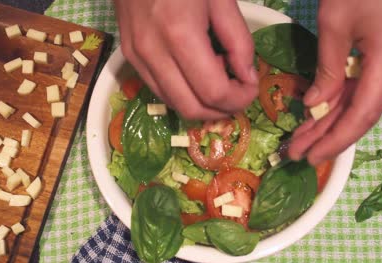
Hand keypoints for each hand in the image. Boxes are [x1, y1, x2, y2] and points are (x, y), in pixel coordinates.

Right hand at [114, 0, 258, 119]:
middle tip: (238, 92)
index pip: (213, 92)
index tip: (251, 86)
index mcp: (180, 34)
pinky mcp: (129, 56)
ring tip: (218, 82)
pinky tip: (195, 75)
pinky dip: (183, 93)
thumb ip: (238, 40)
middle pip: (192, 108)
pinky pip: (159, 91)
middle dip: (222, 109)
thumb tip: (247, 77)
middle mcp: (153, 52)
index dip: (239, 98)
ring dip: (202, 105)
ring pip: (174, 105)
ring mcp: (136, 57)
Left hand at [289, 0, 381, 164]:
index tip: (312, 157)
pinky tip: (317, 115)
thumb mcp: (335, 22)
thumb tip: (315, 103)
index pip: (363, 114)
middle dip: (327, 134)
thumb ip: (327, 67)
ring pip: (360, 99)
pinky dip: (339, 98)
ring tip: (300, 140)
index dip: (337, 140)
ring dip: (330, 119)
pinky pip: (362, 82)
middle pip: (360, 111)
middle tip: (296, 154)